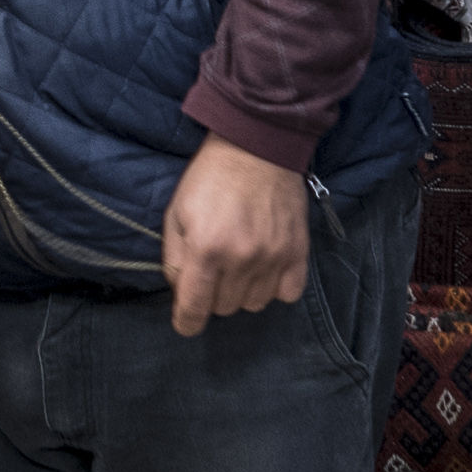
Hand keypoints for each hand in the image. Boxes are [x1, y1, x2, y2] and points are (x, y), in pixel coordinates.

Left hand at [162, 132, 309, 336]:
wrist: (256, 148)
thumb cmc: (209, 180)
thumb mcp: (175, 213)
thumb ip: (173, 258)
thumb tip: (181, 291)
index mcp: (206, 250)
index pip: (195, 308)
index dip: (186, 322)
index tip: (186, 323)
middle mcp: (242, 260)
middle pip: (224, 308)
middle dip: (212, 295)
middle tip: (212, 268)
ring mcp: (274, 258)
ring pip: (254, 304)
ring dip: (242, 292)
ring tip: (238, 264)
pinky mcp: (298, 253)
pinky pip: (287, 294)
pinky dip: (274, 287)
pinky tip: (264, 267)